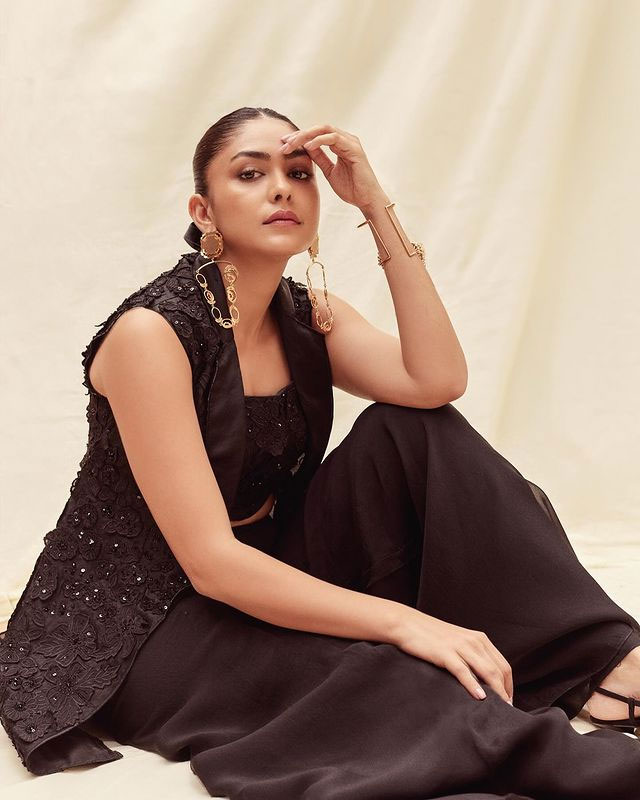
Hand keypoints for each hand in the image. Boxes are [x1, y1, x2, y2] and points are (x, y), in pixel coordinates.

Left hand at [280, 124, 387, 211]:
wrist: (366, 200)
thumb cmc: (352, 188)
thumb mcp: (329, 172)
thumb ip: (320, 159)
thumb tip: (306, 148)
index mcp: (340, 144)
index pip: (317, 134)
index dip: (300, 138)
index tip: (284, 145)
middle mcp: (346, 139)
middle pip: (319, 129)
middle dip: (300, 134)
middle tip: (284, 142)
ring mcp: (351, 142)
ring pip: (325, 130)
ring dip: (306, 135)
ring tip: (292, 144)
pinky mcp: (354, 149)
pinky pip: (334, 138)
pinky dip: (319, 141)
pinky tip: (308, 146)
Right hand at [392, 607, 513, 703]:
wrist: (407, 624)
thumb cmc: (431, 636)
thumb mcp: (458, 642)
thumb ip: (472, 656)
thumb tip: (484, 681)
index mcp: (479, 639)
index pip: (503, 665)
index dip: (509, 685)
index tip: (507, 701)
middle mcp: (474, 641)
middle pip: (499, 670)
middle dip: (505, 692)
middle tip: (507, 711)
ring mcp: (460, 646)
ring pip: (487, 671)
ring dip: (497, 692)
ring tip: (500, 708)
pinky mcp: (445, 653)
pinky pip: (464, 671)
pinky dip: (473, 685)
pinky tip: (480, 697)